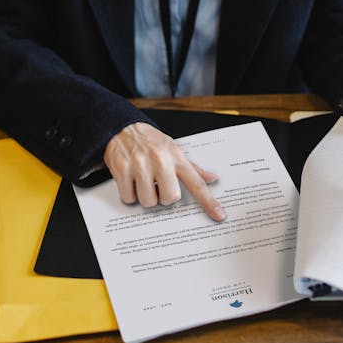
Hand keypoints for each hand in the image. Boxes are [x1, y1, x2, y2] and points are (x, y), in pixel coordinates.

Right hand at [103, 122, 226, 220]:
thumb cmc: (150, 141)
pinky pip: (129, 197)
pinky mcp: (122, 169)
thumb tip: (211, 178)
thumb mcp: (174, 149)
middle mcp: (160, 160)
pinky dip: (129, 194)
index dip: (209, 202)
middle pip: (170, 198)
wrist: (122, 127)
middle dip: (164, 197)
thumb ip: (192, 167)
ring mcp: (140, 165)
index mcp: (176, 157)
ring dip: (146, 196)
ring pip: (148, 201)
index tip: (219, 215)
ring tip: (143, 182)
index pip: (197, 183)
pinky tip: (130, 181)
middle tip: (158, 187)